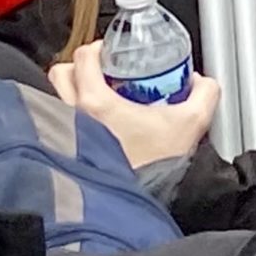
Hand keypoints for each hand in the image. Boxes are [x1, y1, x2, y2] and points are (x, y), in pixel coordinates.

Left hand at [46, 42, 219, 168]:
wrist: (145, 207)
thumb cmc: (159, 168)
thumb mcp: (190, 124)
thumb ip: (202, 96)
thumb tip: (201, 82)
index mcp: (96, 101)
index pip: (83, 57)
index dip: (97, 49)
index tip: (108, 52)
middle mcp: (73, 115)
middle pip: (60, 74)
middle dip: (77, 68)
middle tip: (97, 72)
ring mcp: (64, 134)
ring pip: (53, 96)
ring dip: (68, 92)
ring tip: (89, 97)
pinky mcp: (64, 152)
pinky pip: (54, 123)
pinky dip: (64, 117)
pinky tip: (85, 125)